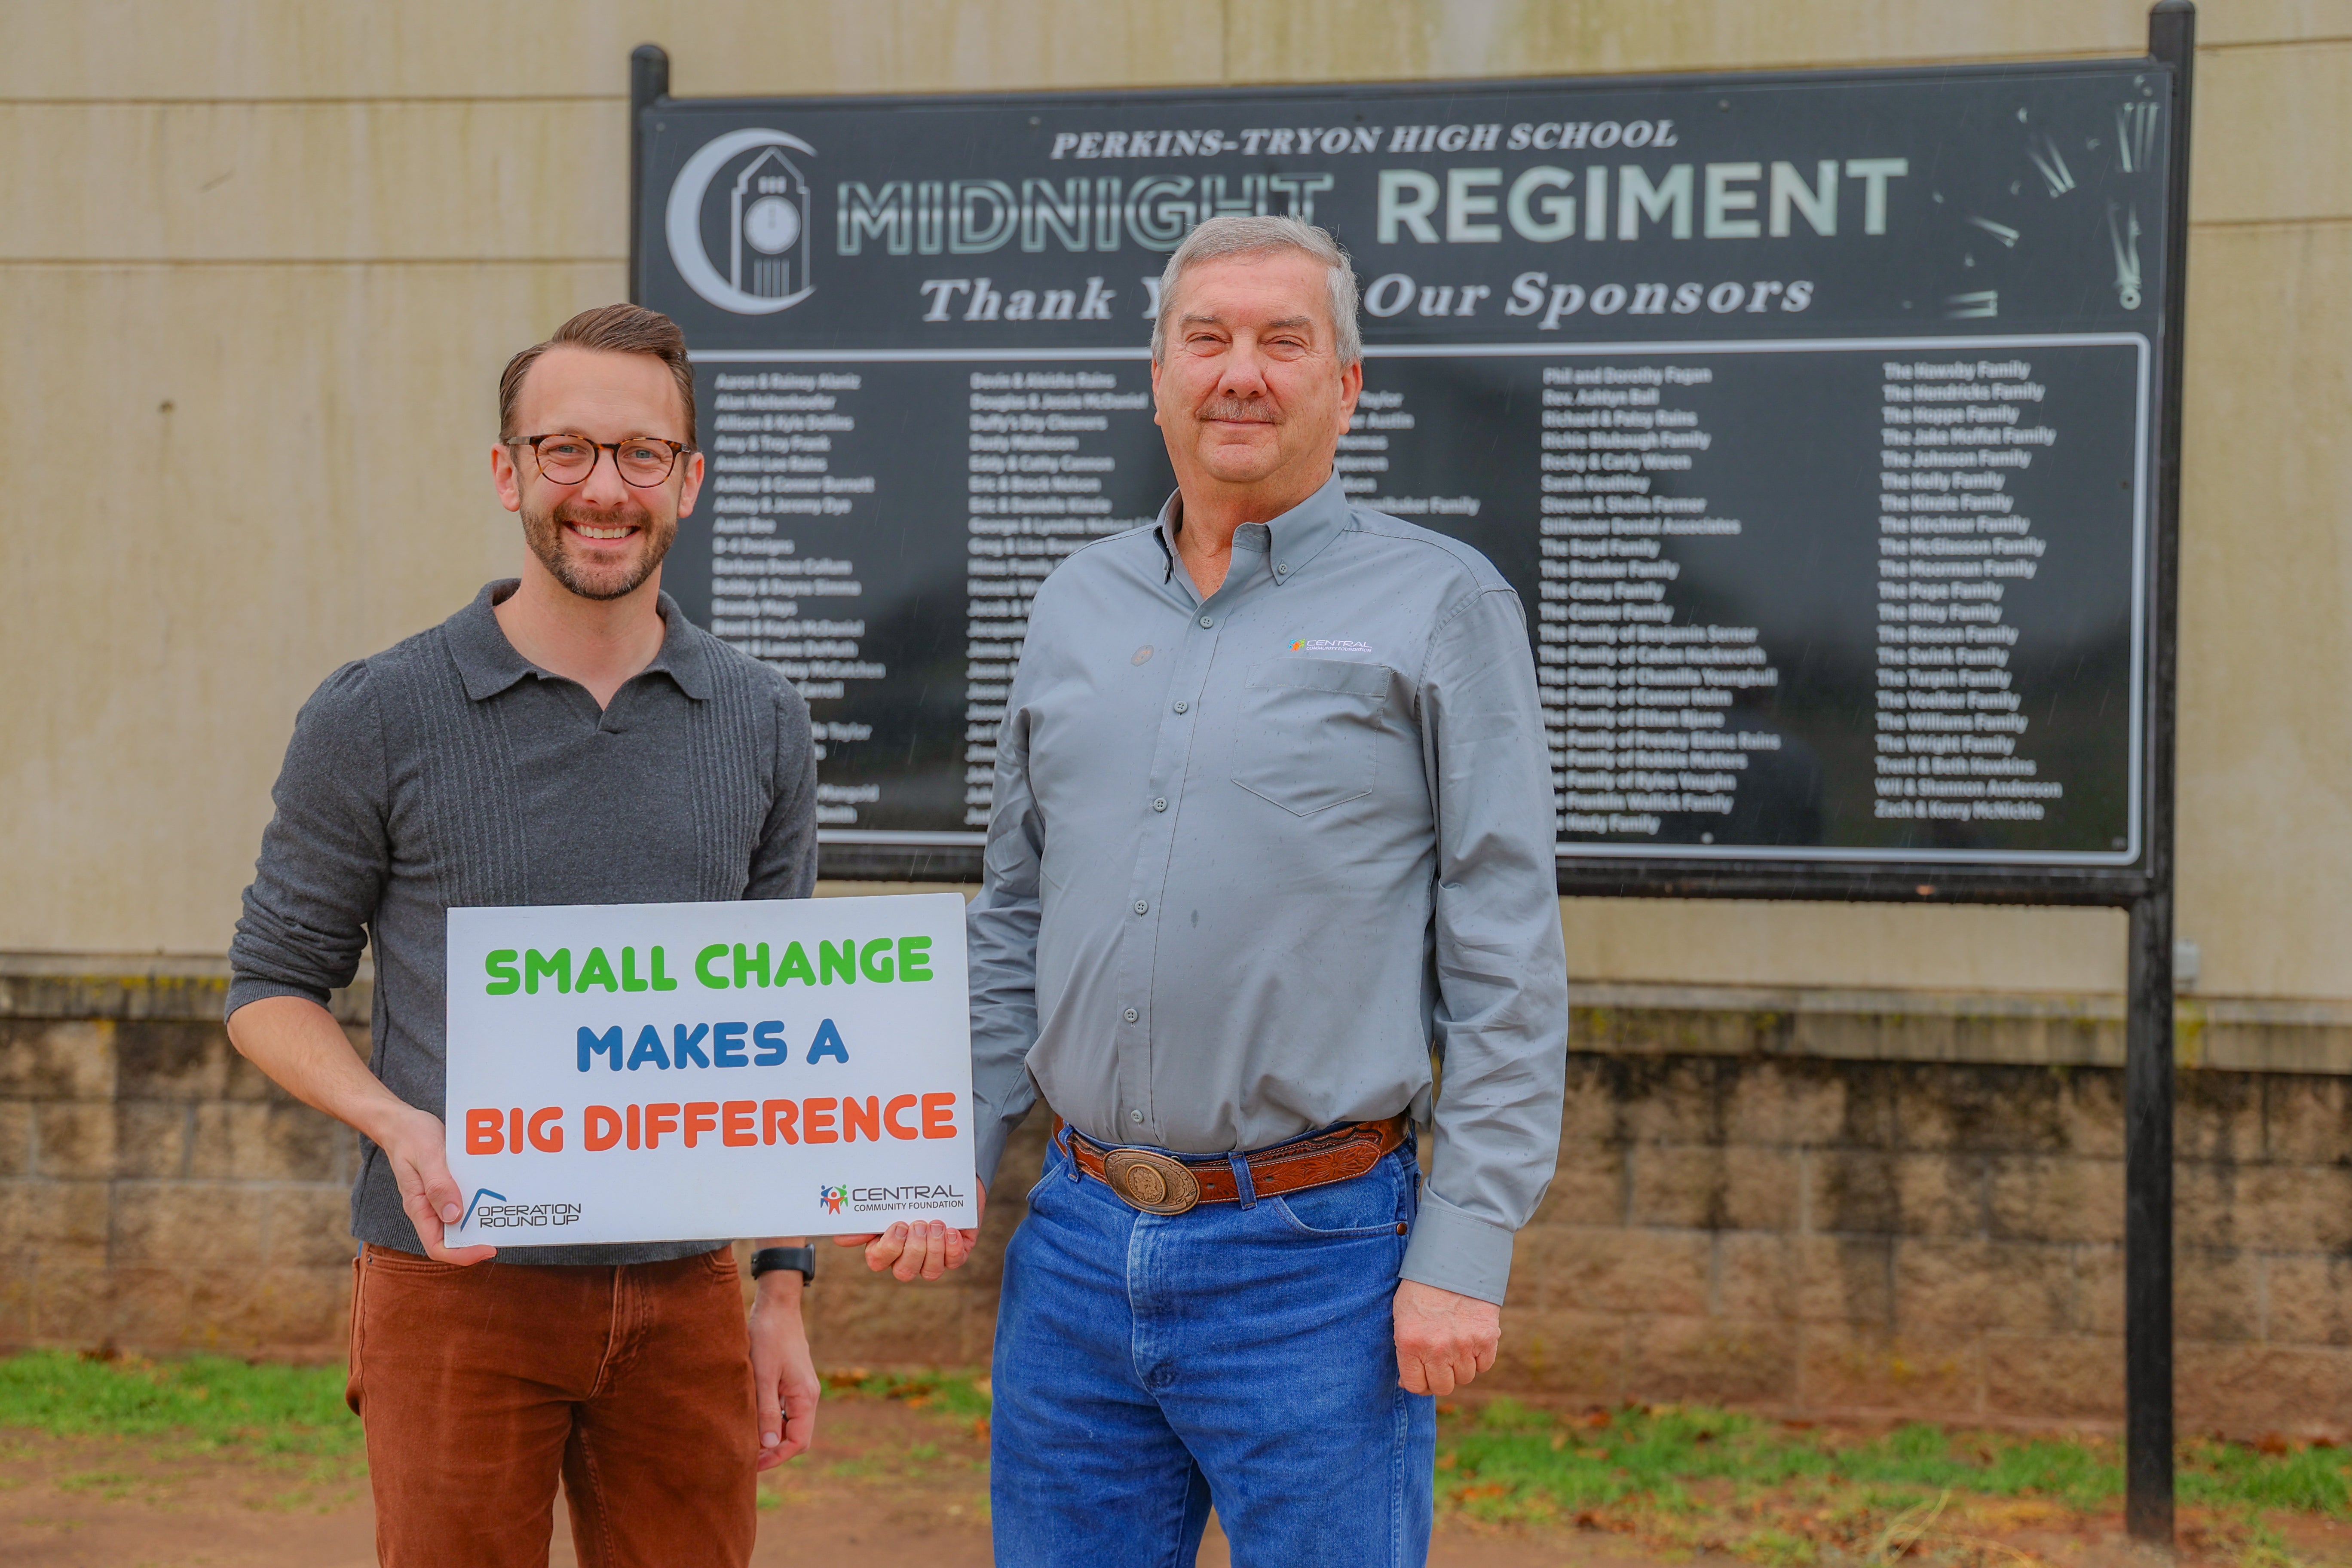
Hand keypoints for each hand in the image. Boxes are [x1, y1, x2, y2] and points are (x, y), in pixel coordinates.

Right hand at [382, 1106, 497, 1264]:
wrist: (402, 1122)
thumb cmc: (412, 1137)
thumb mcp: (427, 1157)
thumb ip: (438, 1186)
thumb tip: (453, 1216)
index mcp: (419, 1208)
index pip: (437, 1247)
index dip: (463, 1254)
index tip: (488, 1248)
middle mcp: (429, 1208)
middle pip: (453, 1239)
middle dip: (478, 1240)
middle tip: (505, 1228)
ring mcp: (438, 1199)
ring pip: (461, 1221)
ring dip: (481, 1220)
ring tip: (505, 1212)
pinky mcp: (447, 1187)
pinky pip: (464, 1201)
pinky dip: (479, 1201)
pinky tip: (495, 1193)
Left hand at [749, 1276, 819, 1468]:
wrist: (776, 1306)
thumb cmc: (769, 1337)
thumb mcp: (764, 1376)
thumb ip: (768, 1412)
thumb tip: (769, 1445)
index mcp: (806, 1397)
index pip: (798, 1442)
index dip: (776, 1457)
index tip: (751, 1464)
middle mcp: (807, 1396)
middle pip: (795, 1436)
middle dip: (772, 1450)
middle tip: (743, 1455)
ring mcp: (800, 1389)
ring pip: (788, 1424)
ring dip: (769, 1434)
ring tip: (743, 1438)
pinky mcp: (791, 1381)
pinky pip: (783, 1410)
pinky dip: (768, 1419)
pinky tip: (749, 1418)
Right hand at [832, 1180, 985, 1279]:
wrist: (948, 1179)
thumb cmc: (915, 1191)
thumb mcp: (892, 1199)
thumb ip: (868, 1219)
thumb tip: (841, 1240)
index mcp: (887, 1245)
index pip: (878, 1261)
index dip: (888, 1248)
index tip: (898, 1225)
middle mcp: (908, 1257)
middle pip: (904, 1272)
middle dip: (913, 1249)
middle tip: (919, 1224)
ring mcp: (932, 1258)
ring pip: (929, 1272)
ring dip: (933, 1248)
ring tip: (936, 1224)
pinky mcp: (955, 1253)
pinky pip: (954, 1262)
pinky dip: (952, 1248)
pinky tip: (951, 1231)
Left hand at [1392, 1279, 1499, 1395]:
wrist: (1452, 1261)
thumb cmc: (1421, 1290)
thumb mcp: (1402, 1317)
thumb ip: (1406, 1352)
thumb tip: (1409, 1383)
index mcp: (1410, 1344)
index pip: (1417, 1386)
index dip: (1420, 1383)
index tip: (1423, 1375)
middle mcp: (1437, 1349)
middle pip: (1443, 1387)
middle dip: (1441, 1378)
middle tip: (1440, 1361)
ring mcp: (1463, 1345)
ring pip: (1465, 1378)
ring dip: (1460, 1367)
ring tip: (1455, 1344)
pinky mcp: (1486, 1338)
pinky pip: (1484, 1365)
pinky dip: (1479, 1358)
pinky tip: (1471, 1340)